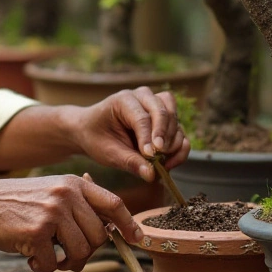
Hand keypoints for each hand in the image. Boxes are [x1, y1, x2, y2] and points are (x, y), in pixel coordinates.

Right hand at [0, 175, 141, 271]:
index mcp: (74, 183)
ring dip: (66, 262)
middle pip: (99, 236)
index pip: (113, 203)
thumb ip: (78, 205)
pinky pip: (53, 263)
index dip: (129, 224)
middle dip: (87, 252)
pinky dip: (42, 266)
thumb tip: (109, 229)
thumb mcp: (50, 191)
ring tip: (47, 255)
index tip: (137, 239)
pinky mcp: (36, 232)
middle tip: (68, 255)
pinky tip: (28, 255)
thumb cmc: (16, 204)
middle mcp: (66, 195)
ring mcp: (52, 213)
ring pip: (80, 252)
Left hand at [68, 86, 190, 182]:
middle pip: (163, 110)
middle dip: (164, 135)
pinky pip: (179, 129)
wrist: (92, 131)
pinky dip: (179, 146)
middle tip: (159, 157)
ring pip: (174, 117)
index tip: (151, 156)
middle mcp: (142, 97)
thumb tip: (152, 174)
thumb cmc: (96, 138)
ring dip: (173, 141)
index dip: (148, 138)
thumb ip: (129, 161)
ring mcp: (155, 105)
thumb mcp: (107, 152)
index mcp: (124, 100)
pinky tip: (170, 162)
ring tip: (162, 162)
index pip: (142, 117)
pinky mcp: (164, 118)